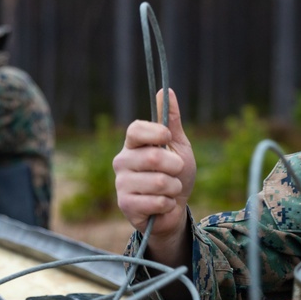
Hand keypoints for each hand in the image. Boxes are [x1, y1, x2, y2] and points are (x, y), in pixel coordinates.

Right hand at [112, 88, 195, 263]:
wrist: (174, 209)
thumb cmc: (176, 175)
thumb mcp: (179, 146)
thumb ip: (172, 121)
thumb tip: (166, 90)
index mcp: (133, 144)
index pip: (135, 129)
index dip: (155, 132)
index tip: (169, 138)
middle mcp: (122, 161)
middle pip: (153, 156)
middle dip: (176, 166)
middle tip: (176, 172)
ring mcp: (121, 183)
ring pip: (159, 182)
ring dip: (174, 187)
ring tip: (169, 190)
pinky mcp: (125, 204)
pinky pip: (157, 201)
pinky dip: (169, 203)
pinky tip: (163, 204)